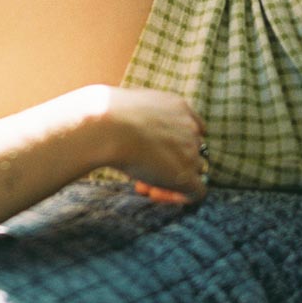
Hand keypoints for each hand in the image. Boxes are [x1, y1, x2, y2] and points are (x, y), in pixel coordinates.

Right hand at [104, 87, 206, 201]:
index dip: (173, 144)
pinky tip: (151, 193)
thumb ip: (143, 118)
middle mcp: (190, 126)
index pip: (188, 129)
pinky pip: (195, 192)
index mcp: (178, 107)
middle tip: (139, 171)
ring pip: (192, 171)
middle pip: (189, 151)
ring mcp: (191, 150)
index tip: (150, 152)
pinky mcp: (187, 175)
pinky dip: (176, 196)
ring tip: (140, 184)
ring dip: (168, 179)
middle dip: (167, 162)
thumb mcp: (129, 106)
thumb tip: (133, 130)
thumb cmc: (107, 115)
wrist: (107, 126)